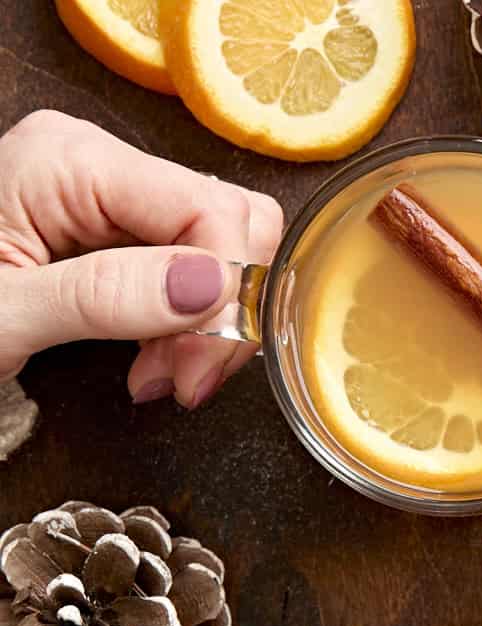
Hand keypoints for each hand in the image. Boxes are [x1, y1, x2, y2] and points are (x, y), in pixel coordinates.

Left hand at [0, 109, 282, 406]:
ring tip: (161, 377)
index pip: (208, 210)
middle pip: (229, 224)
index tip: (198, 371)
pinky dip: (190, 324)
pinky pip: (193, 269)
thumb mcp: (4, 317)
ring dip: (209, 326)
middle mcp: (100, 163)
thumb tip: (213, 285)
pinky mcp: (116, 231)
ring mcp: (111, 196)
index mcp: (72, 161)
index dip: (224, 293)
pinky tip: (153, 359)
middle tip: (182, 379)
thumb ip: (107, 297)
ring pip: (223, 250)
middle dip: (222, 312)